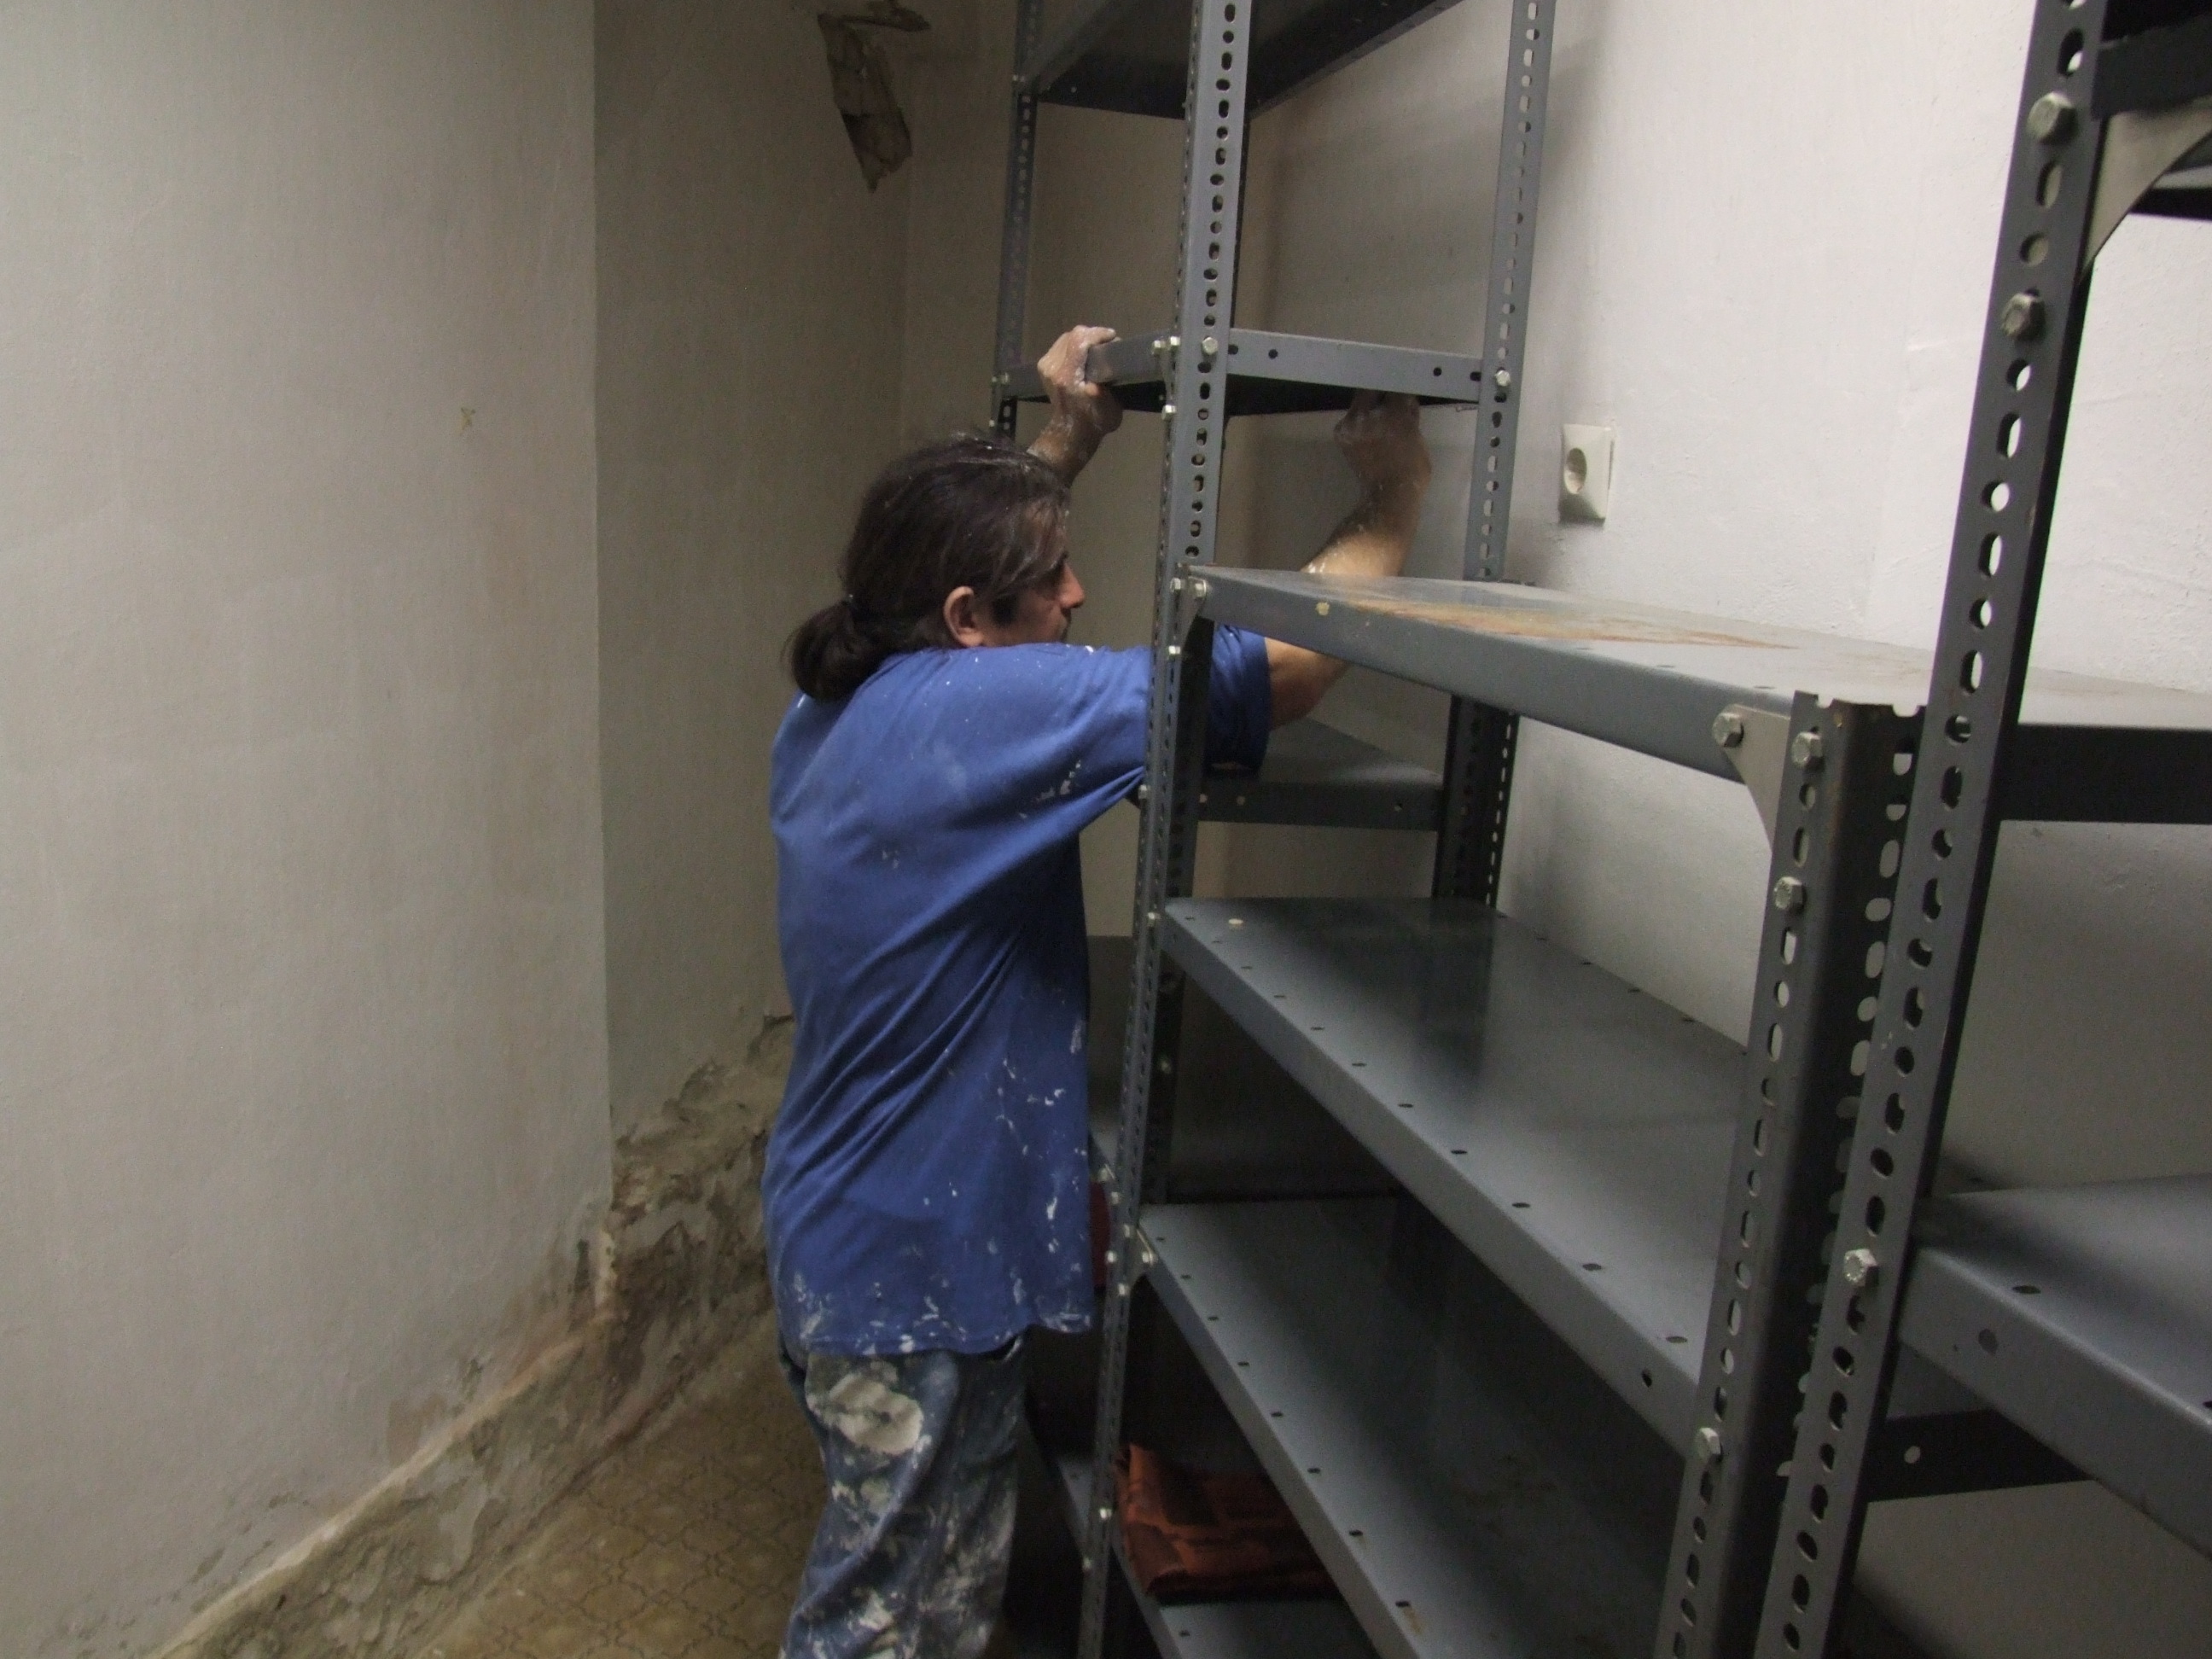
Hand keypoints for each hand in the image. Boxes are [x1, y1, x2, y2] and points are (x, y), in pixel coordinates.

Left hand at [1029, 325, 1122, 482]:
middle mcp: (1053, 368)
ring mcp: (1046, 366)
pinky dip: (1074, 346)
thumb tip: (1102, 378)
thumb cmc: (1094, 421)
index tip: (1113, 338)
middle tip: (1107, 344)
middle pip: (1073, 334)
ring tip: (1097, 348)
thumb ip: (1106, 393)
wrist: (1070, 432)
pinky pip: (1061, 345)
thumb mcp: (1108, 410)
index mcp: (1067, 376)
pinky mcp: (1044, 366)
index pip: (1079, 339)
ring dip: (1083, 340)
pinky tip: (1084, 354)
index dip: (1098, 333)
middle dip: (1092, 336)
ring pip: (1066, 337)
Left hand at [1332, 391, 1429, 500]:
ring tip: (1377, 418)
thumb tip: (1405, 402)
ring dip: (1368, 406)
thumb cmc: (1412, 471)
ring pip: (1359, 403)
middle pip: (1372, 390)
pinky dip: (1359, 421)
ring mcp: (1353, 423)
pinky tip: (1368, 430)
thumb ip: (1410, 417)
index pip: (1396, 389)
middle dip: (1380, 393)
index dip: (1400, 392)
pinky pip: (1351, 419)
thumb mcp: (1419, 439)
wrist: (1388, 496)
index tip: (1401, 395)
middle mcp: (1371, 413)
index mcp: (1396, 412)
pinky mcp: (1342, 434)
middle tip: (1387, 400)